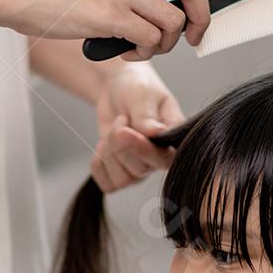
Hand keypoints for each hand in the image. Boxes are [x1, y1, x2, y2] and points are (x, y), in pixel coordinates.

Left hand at [92, 63, 185, 192]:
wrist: (118, 87)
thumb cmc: (137, 87)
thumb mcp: (142, 95)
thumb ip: (147, 116)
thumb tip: (155, 133)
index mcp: (174, 140)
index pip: (163, 159)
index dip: (141, 149)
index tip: (124, 131)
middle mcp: (160, 159)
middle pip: (137, 169)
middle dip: (119, 143)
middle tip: (121, 119)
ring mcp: (141, 168)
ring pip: (121, 180)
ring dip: (108, 153)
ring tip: (114, 130)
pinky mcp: (122, 172)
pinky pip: (107, 185)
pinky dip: (98, 166)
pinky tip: (103, 147)